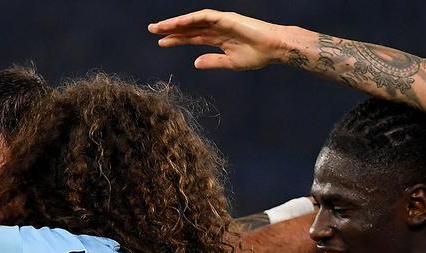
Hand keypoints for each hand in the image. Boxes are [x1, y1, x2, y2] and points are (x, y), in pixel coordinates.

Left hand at [148, 10, 290, 70]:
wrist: (274, 48)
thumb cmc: (257, 55)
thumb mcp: (230, 63)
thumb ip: (212, 61)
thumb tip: (194, 63)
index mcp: (217, 39)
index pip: (192, 38)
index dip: (176, 40)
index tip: (161, 43)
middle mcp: (216, 28)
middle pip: (189, 27)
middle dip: (170, 29)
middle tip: (151, 30)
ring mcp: (221, 22)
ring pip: (193, 20)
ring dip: (176, 23)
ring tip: (159, 27)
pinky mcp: (226, 18)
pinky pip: (204, 16)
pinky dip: (190, 18)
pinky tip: (177, 23)